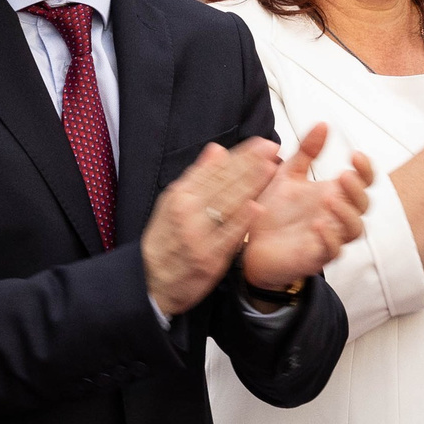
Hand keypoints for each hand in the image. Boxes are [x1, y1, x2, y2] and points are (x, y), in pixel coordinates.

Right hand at [144, 139, 282, 315]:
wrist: (151, 280)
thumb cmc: (167, 239)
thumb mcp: (174, 203)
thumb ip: (199, 176)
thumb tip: (218, 148)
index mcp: (180, 195)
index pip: (214, 170)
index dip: (240, 155)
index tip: (261, 143)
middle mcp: (186, 212)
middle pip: (222, 184)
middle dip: (250, 164)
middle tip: (272, 147)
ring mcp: (197, 235)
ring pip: (226, 205)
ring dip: (250, 185)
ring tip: (271, 168)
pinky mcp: (207, 257)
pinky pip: (226, 237)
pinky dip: (241, 222)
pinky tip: (257, 207)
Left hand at [239, 122, 372, 289]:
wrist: (249, 243)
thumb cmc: (273, 211)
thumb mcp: (288, 174)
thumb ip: (307, 152)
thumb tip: (322, 124)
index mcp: (334, 194)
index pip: (363, 182)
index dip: (366, 169)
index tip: (355, 155)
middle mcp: (336, 216)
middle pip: (364, 205)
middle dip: (357, 190)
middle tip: (344, 176)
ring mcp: (329, 237)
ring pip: (354, 229)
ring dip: (347, 214)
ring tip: (330, 199)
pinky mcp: (316, 256)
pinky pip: (333, 250)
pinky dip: (330, 238)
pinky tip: (319, 225)